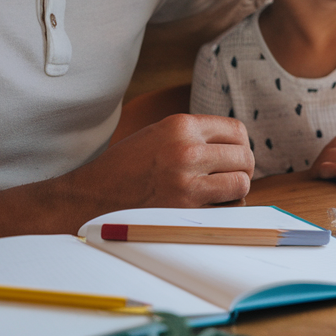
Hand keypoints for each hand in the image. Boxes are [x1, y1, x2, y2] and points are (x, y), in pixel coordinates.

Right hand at [67, 114, 255, 207]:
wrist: (91, 196)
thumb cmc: (127, 165)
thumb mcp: (159, 133)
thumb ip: (197, 135)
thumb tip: (239, 145)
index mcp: (181, 126)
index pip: (237, 130)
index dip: (240, 145)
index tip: (232, 156)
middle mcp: (186, 151)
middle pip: (245, 157)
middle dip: (242, 168)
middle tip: (228, 176)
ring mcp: (187, 182)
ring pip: (241, 183)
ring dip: (235, 189)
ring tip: (219, 191)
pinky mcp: (185, 210)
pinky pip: (227, 208)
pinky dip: (225, 209)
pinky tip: (208, 206)